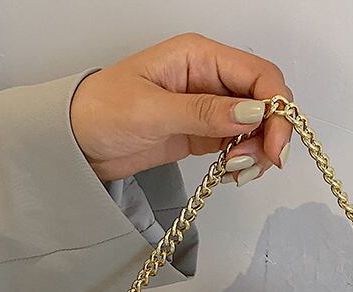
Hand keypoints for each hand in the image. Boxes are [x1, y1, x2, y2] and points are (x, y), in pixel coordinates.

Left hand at [70, 33, 293, 184]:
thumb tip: (253, 112)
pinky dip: (242, 161)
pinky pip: (238, 144)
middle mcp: (209, 78)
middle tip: (258, 165)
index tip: (274, 145)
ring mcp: (208, 106)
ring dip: (257, 151)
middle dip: (270, 134)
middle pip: (264, 101)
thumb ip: (205, 113)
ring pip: (256, 126)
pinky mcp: (202, 132)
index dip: (277, 108)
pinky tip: (229, 173)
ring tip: (236, 172)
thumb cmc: (100, 112)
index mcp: (199, 56)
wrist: (75, 141)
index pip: (259, 75)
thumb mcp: (152, 110)